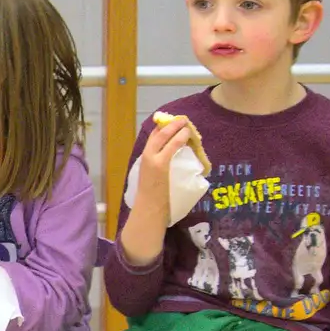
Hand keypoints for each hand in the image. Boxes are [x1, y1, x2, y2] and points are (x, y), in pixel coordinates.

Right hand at [119, 114, 192, 264]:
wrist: (148, 211)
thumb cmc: (152, 200)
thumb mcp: (153, 180)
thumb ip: (160, 170)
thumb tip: (173, 165)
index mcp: (143, 160)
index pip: (152, 139)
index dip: (162, 129)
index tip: (171, 122)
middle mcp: (146, 157)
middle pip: (157, 135)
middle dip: (169, 124)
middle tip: (180, 119)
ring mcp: (152, 160)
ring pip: (163, 137)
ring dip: (175, 128)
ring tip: (185, 123)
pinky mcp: (160, 165)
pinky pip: (171, 147)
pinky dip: (179, 138)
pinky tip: (186, 134)